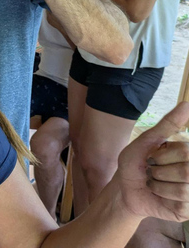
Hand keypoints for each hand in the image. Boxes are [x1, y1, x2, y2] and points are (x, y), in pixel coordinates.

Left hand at [115, 102, 188, 221]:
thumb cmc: (135, 163)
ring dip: (159, 185)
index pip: (186, 151)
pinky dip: (163, 198)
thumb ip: (168, 124)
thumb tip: (187, 104)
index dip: (163, 156)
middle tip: (151, 171)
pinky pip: (181, 203)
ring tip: (154, 183)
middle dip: (160, 171)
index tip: (152, 157)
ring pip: (184, 189)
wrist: (124, 189)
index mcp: (187, 153)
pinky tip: (159, 196)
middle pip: (187, 171)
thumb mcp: (147, 141)